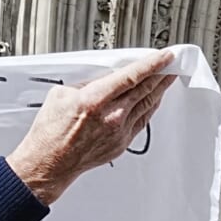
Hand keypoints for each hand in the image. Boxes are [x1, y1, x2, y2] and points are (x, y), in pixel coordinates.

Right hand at [6, 50, 178, 205]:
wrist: (49, 163)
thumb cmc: (51, 132)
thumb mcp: (61, 95)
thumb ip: (87, 83)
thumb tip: (104, 78)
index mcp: (95, 100)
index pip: (132, 76)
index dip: (152, 64)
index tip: (165, 56)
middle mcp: (111, 116)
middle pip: (145, 90)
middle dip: (161, 74)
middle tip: (171, 64)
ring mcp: (118, 132)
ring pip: (147, 105)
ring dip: (159, 90)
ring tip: (167, 78)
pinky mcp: (121, 144)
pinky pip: (142, 122)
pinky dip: (150, 108)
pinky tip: (154, 101)